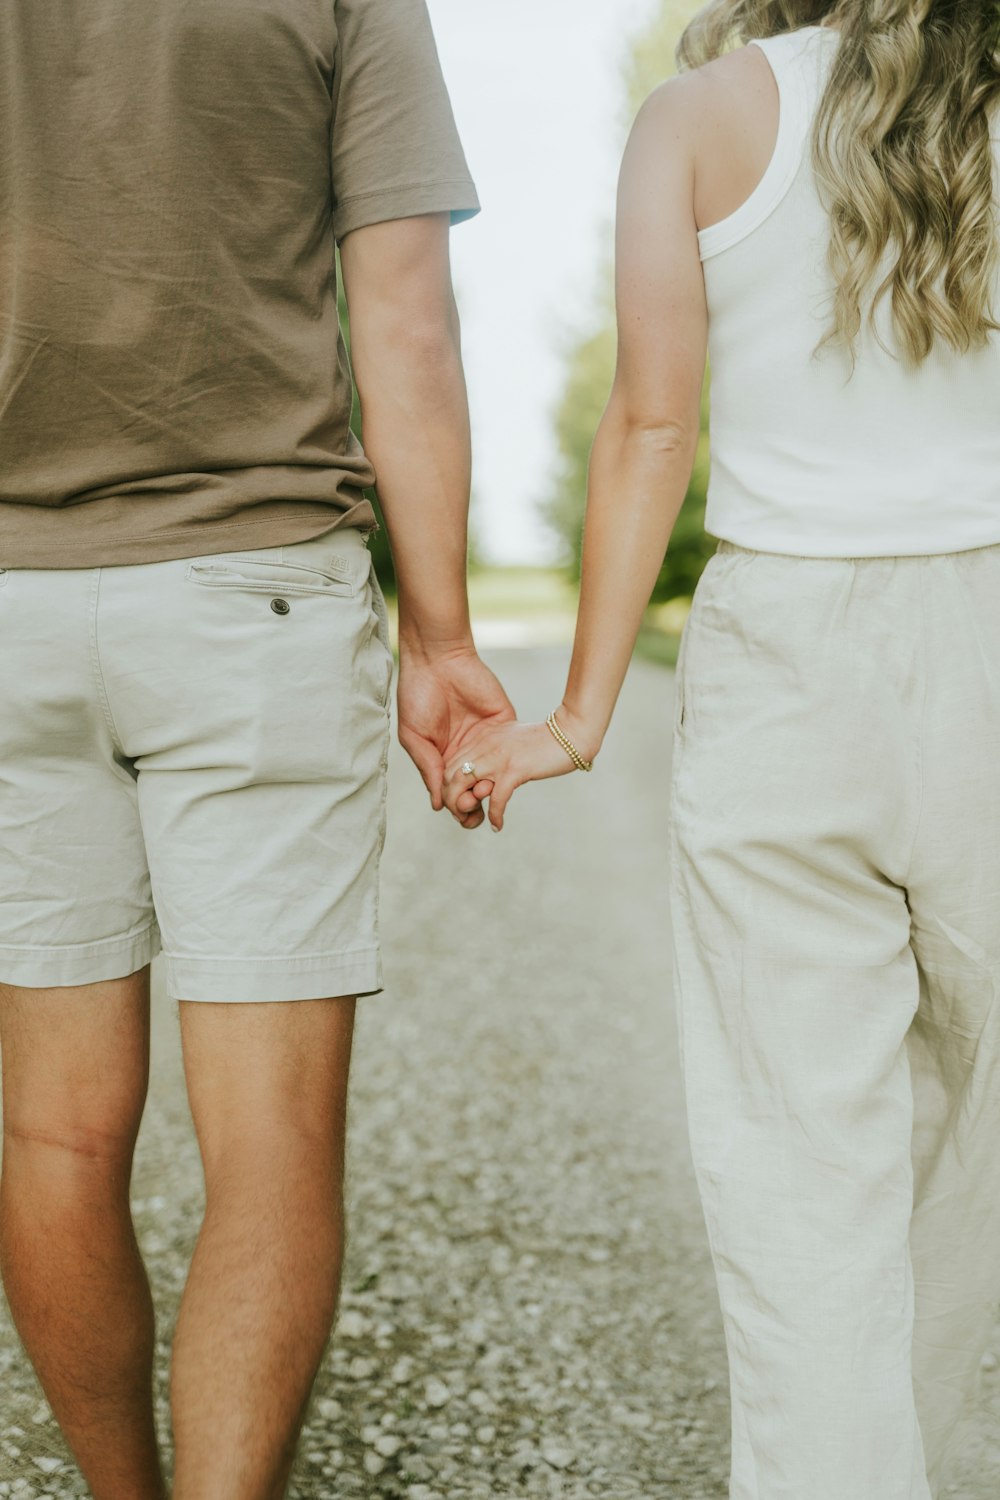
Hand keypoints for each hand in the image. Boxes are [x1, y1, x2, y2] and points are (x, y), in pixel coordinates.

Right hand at [396, 645, 515, 827]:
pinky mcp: (504, 723)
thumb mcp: (414, 736)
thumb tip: (438, 805)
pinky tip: (501, 774)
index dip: (458, 805)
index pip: (454, 792)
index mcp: (443, 757)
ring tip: (485, 789)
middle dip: (476, 803)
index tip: (458, 808)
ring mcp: (487, 739)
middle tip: (473, 802)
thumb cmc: (417, 695)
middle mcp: (467, 752)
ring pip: (495, 774)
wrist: (437, 659)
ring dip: (492, 788)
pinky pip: (511, 749)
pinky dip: (509, 765)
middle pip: (476, 789)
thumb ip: (428, 769)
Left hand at [441, 714, 589, 831]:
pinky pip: (495, 800)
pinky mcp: (515, 770)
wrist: (571, 733)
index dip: (448, 787)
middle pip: (449, 777)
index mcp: (482, 737)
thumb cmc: (544, 742)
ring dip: (464, 810)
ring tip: (473, 822)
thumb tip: (485, 783)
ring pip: (463, 787)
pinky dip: (494, 816)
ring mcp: (498, 757)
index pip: (449, 764)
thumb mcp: (511, 744)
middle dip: (451, 801)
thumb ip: (494, 756)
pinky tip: (497, 825)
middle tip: (463, 816)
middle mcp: (485, 746)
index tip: (458, 802)